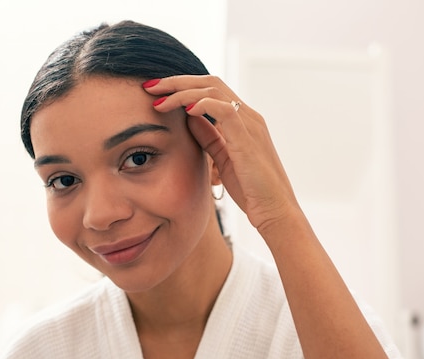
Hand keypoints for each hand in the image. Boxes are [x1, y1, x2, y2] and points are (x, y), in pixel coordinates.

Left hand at [143, 75, 300, 231]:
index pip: (211, 89)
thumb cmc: (251, 189)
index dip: (182, 86)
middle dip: (176, 82)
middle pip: (210, 82)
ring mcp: (250, 125)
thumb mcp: (222, 158)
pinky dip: (204, 105)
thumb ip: (208, 136)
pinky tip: (186, 109)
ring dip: (182, 92)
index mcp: (243, 119)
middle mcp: (248, 116)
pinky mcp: (248, 140)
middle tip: (149, 87)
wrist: (275, 211)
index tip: (156, 93)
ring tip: (159, 99)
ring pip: (214, 91)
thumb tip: (187, 117)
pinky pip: (226, 111)